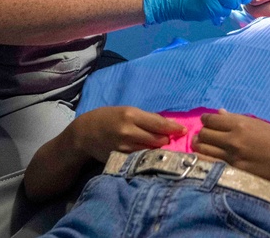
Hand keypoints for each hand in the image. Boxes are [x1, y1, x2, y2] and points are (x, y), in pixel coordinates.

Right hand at [70, 106, 185, 163]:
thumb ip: (146, 118)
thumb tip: (167, 125)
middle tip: (170, 139)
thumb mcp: (127, 111)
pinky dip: (148, 156)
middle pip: (157, 139)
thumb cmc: (109, 118)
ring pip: (151, 151)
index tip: (184, 131)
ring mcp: (124, 147)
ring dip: (158, 150)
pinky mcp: (121, 158)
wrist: (85, 133)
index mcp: (131, 115)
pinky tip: (150, 154)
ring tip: (161, 147)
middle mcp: (129, 131)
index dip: (173, 128)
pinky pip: (140, 158)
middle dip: (166, 140)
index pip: (159, 124)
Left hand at [192, 109, 269, 184]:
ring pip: (203, 149)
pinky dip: (206, 160)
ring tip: (205, 147)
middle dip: (203, 134)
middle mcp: (233, 139)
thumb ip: (236, 119)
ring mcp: (232, 157)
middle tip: (207, 136)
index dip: (206, 121)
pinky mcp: (234, 171)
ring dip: (201, 147)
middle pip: (203, 134)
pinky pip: (210, 164)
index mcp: (240, 124)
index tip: (208, 124)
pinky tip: (208, 159)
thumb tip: (219, 113)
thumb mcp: (258, 124)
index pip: (209, 120)